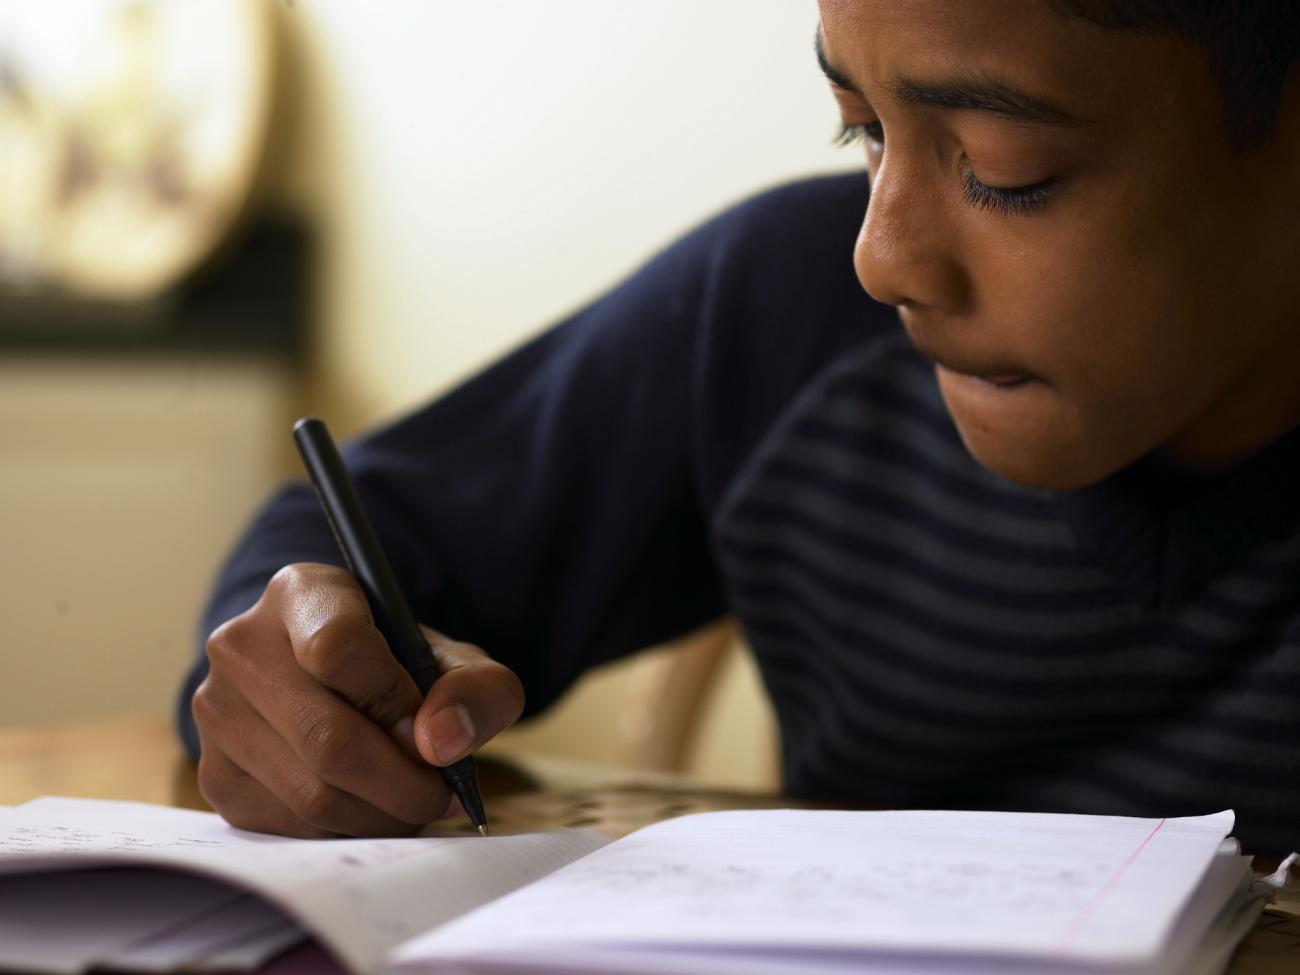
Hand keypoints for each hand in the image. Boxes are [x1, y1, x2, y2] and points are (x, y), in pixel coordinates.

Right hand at [191, 563, 524, 837]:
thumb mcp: (458, 662)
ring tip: (413, 803)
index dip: (395, 699)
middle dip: (402, 782)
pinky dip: (345, 832)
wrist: (336, 684)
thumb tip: (442, 742)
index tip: (429, 727)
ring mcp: (217, 711)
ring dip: (380, 816)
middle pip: (328, 738)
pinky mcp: (214, 773)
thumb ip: (477, 689)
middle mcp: (241, 645)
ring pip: (311, 794)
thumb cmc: (401, 668)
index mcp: (302, 593)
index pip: (337, 645)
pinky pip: (289, 827)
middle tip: (439, 793)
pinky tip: (372, 811)